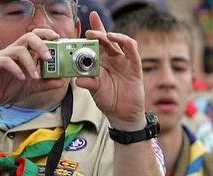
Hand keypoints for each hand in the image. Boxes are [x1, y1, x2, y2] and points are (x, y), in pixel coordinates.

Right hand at [0, 28, 64, 109]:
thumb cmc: (10, 87)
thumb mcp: (33, 86)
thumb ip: (47, 83)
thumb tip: (62, 81)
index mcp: (24, 52)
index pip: (36, 35)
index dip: (46, 33)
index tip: (58, 38)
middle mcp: (14, 51)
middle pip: (28, 37)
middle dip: (41, 45)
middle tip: (49, 58)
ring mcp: (4, 56)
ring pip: (19, 50)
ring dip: (30, 63)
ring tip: (36, 76)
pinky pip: (5, 61)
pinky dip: (16, 69)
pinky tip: (21, 78)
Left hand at [77, 11, 145, 129]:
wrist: (121, 115)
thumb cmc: (108, 100)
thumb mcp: (95, 90)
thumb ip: (88, 82)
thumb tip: (77, 79)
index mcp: (101, 61)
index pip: (97, 42)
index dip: (94, 30)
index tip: (86, 23)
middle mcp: (113, 58)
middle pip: (107, 39)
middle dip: (99, 31)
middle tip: (89, 31)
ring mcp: (124, 62)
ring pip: (121, 42)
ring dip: (113, 36)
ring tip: (104, 35)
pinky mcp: (135, 68)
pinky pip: (133, 53)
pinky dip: (127, 44)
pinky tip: (119, 41)